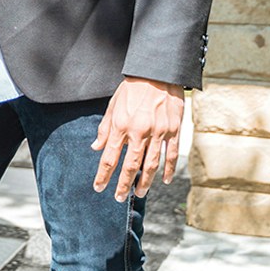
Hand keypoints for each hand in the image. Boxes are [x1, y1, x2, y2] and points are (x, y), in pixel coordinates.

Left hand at [92, 77, 183, 200]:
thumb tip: (95, 147)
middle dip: (123, 184)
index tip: (99, 187)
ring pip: (151, 164)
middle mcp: (139, 131)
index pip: (109, 157)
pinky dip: (168, 170)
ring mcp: (158, 132)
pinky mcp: (174, 130)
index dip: (103, 175)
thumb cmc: (132, 89)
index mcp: (121, 125)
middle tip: (119, 198)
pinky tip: (164, 180)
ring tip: (139, 193)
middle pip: (130, 166)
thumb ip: (105, 129)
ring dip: (145, 182)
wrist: (158, 72)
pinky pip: (171, 155)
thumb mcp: (112, 106)